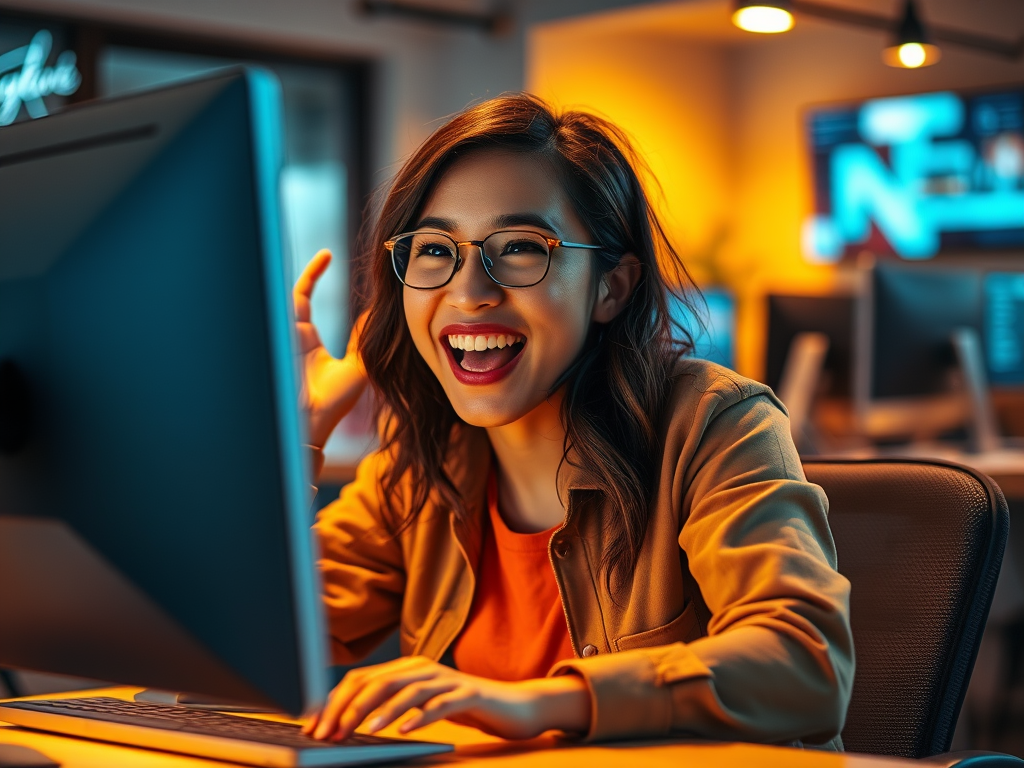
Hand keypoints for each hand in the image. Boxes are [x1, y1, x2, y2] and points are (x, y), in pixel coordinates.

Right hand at [293, 250, 368, 449]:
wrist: (312, 423)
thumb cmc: (331, 402)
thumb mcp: (356, 367)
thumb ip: (363, 340)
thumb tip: (377, 315)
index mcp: (305, 339)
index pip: (304, 297)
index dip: (313, 274)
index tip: (327, 253)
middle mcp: (291, 333)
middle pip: (294, 291)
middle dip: (309, 270)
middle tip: (328, 251)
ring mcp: (283, 334)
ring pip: (286, 295)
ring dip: (304, 277)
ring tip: (324, 255)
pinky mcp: (282, 336)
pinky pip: (287, 305)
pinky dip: (300, 287)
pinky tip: (319, 266)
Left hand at [301, 656, 590, 741]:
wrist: (513, 706)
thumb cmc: (462, 707)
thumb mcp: (422, 705)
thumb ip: (391, 705)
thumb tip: (345, 722)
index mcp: (408, 668)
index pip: (361, 679)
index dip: (334, 701)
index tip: (315, 727)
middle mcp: (424, 668)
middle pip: (378, 682)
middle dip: (349, 708)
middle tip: (331, 733)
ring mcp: (447, 680)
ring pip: (406, 690)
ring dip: (381, 711)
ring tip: (363, 730)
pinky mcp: (468, 695)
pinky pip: (440, 704)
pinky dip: (419, 716)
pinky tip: (403, 730)